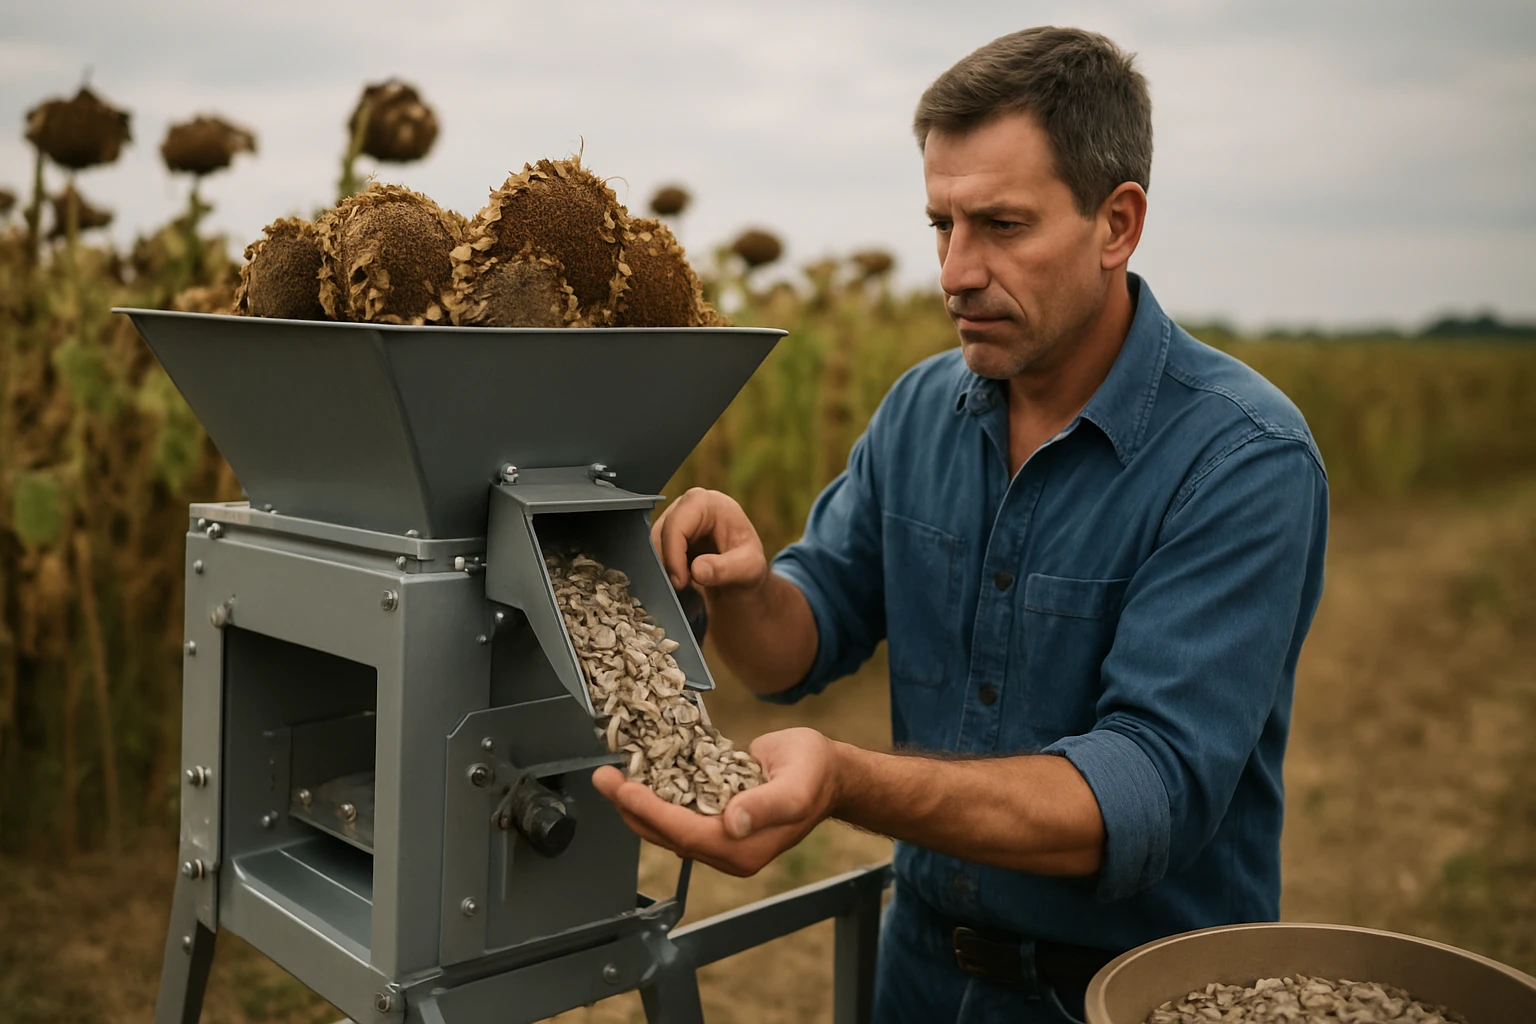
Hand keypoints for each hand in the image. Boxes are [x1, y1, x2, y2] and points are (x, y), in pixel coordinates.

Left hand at [592, 727, 839, 876]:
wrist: (828, 771)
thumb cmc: (815, 773)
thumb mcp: (797, 785)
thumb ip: (767, 805)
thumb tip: (733, 822)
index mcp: (744, 848)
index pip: (685, 835)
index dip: (651, 812)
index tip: (624, 789)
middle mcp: (727, 849)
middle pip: (666, 835)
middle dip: (630, 807)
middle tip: (603, 778)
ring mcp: (720, 835)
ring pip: (666, 826)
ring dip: (635, 802)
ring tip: (611, 777)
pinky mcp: (715, 818)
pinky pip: (677, 811)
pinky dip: (654, 794)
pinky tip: (638, 775)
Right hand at [650, 488, 766, 593]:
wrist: (743, 572)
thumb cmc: (748, 564)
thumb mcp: (748, 568)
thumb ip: (726, 569)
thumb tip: (697, 570)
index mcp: (707, 502)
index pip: (676, 524)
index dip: (673, 554)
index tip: (680, 582)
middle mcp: (686, 505)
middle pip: (660, 534)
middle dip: (667, 564)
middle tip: (679, 590)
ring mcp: (675, 519)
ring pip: (653, 545)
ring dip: (663, 569)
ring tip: (682, 589)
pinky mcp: (668, 535)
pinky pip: (654, 553)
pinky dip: (662, 570)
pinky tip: (678, 584)